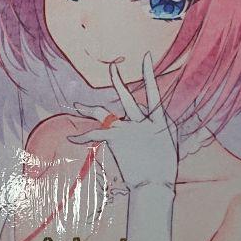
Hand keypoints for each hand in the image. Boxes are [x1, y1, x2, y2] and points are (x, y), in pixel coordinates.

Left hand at [68, 53, 178, 191]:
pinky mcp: (115, 142)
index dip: (149, 73)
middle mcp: (141, 122)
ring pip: (105, 114)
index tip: (146, 56)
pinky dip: (81, 137)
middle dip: (119, 81)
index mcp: (158, 120)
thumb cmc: (163, 166)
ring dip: (90, 109)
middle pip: (126, 97)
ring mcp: (127, 131)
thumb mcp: (170, 142)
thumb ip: (165, 125)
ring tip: (77, 104)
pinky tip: (69, 137)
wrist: (154, 185)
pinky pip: (94, 135)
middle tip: (113, 66)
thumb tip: (159, 115)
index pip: (153, 92)